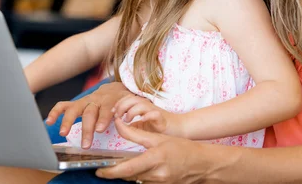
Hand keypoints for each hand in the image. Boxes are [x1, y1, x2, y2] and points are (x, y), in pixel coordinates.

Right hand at [45, 81, 132, 147]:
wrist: (119, 88)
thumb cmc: (126, 100)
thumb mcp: (134, 104)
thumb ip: (133, 111)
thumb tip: (135, 118)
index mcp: (112, 99)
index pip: (107, 108)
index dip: (104, 117)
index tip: (101, 129)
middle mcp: (97, 99)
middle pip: (90, 112)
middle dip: (87, 128)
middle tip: (86, 143)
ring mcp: (86, 101)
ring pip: (75, 109)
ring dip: (68, 121)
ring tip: (63, 133)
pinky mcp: (78, 103)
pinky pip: (64, 105)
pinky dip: (55, 112)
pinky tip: (49, 121)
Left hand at [95, 118, 209, 182]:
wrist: (202, 164)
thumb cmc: (181, 148)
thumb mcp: (158, 138)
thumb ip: (136, 133)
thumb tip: (118, 124)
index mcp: (155, 159)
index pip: (127, 169)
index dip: (110, 172)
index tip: (99, 170)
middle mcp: (156, 175)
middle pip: (128, 177)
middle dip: (115, 173)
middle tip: (104, 168)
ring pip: (135, 180)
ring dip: (126, 175)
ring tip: (120, 166)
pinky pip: (144, 183)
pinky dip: (137, 177)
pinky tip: (136, 170)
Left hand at [113, 95, 184, 136]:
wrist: (179, 128)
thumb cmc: (160, 127)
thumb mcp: (142, 126)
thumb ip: (132, 125)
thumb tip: (119, 125)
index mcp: (142, 106)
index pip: (127, 98)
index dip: (118, 103)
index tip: (113, 112)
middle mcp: (148, 106)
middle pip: (132, 99)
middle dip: (122, 106)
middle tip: (117, 116)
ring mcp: (155, 111)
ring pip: (141, 104)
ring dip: (132, 111)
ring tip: (128, 119)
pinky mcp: (162, 118)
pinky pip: (154, 114)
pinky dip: (147, 116)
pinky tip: (142, 120)